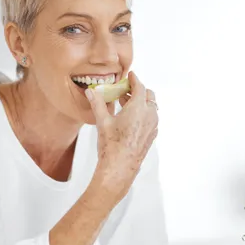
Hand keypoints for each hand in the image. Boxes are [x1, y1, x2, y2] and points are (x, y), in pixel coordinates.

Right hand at [86, 71, 157, 195]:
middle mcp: (149, 115)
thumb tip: (91, 92)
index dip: (134, 79)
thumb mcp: (102, 122)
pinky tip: (130, 119)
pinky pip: (151, 118)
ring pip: (151, 107)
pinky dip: (143, 114)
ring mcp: (153, 126)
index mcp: (138, 108)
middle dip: (137, 91)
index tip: (130, 76)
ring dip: (140, 102)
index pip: (140, 87)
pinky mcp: (152, 135)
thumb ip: (97, 103)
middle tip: (124, 91)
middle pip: (148, 95)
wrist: (120, 168)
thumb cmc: (112, 146)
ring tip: (125, 105)